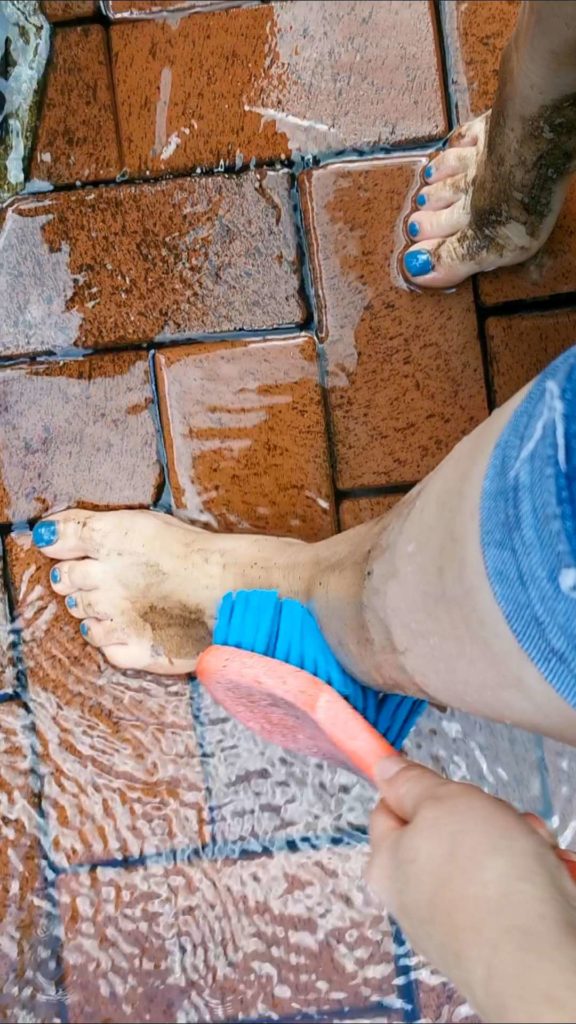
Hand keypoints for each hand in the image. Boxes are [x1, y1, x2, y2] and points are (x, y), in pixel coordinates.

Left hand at [367, 756, 575, 1023]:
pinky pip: (518, 887)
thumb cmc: (485, 883)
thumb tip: (383, 767)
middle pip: (449, 830)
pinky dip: (539, 875)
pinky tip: (550, 876)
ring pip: (491, 855)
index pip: (389, 810)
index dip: (417, 788)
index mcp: (388, 864)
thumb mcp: (441, 804)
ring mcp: (458, 918)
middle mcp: (418, 896)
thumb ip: (412, 783)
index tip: (442, 780)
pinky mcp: (497, 936)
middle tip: (498, 817)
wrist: (539, 961)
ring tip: (534, 852)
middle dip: (485, 816)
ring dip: (520, 842)